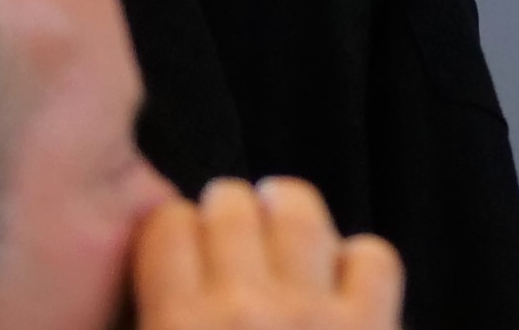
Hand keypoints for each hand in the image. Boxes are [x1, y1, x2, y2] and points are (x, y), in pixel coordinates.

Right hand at [133, 177, 400, 329]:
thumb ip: (148, 316)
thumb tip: (144, 289)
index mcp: (176, 325)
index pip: (166, 223)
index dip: (172, 234)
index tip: (180, 258)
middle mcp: (242, 309)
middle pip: (229, 202)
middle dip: (227, 219)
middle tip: (230, 251)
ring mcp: (315, 317)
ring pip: (300, 212)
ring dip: (287, 216)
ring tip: (282, 237)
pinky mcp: (372, 329)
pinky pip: (373, 258)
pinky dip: (358, 263)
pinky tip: (341, 285)